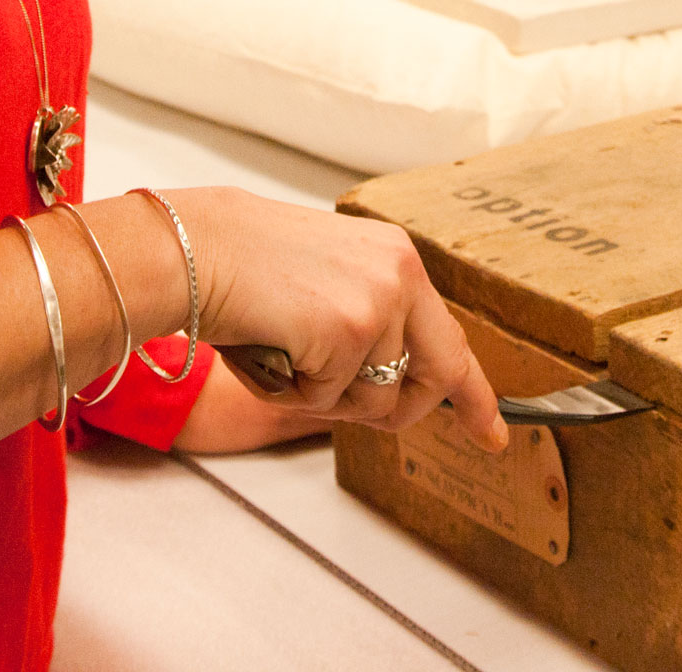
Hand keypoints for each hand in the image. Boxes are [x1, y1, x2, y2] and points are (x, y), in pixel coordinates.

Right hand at [166, 187, 507, 453]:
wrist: (189, 249)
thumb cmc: (240, 270)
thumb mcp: (328, 286)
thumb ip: (371, 325)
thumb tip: (396, 388)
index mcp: (398, 260)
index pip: (451, 338)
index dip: (474, 394)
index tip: (492, 433)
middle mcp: (402, 275)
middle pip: (436, 376)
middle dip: (401, 411)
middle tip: (349, 407)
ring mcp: (380, 303)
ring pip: (376, 400)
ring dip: (324, 397)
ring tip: (283, 352)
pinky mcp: (350, 331)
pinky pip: (331, 400)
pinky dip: (294, 394)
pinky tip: (270, 352)